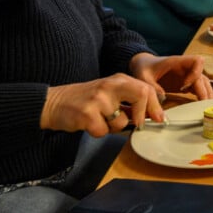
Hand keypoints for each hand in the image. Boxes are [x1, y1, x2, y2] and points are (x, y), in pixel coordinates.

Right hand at [42, 73, 163, 136]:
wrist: (54, 102)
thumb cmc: (86, 100)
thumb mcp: (109, 93)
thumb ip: (130, 100)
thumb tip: (153, 115)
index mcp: (118, 79)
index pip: (146, 88)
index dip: (156, 105)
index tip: (159, 118)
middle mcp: (109, 86)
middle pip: (141, 96)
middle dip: (143, 115)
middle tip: (138, 124)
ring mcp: (98, 99)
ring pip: (122, 122)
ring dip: (114, 127)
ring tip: (101, 119)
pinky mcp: (86, 114)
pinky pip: (103, 131)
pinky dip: (98, 132)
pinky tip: (89, 124)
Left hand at [129, 53, 212, 100]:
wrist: (143, 65)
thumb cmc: (144, 67)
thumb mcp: (144, 76)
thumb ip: (152, 86)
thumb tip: (163, 98)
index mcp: (177, 62)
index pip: (197, 61)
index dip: (195, 73)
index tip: (185, 86)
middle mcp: (186, 68)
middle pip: (202, 76)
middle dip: (203, 90)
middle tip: (201, 105)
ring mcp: (187, 76)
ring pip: (203, 83)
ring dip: (205, 94)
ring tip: (205, 107)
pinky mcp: (185, 83)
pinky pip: (198, 88)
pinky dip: (201, 96)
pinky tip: (200, 106)